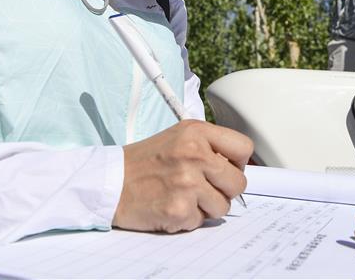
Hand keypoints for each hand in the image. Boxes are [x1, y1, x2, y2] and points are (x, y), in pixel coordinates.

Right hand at [114, 119, 252, 232]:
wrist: (110, 181)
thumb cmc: (144, 161)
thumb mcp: (178, 137)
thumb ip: (209, 146)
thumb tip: (237, 167)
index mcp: (196, 132)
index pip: (244, 147)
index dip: (239, 163)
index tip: (227, 168)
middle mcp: (194, 154)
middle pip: (239, 182)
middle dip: (225, 190)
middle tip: (204, 188)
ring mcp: (187, 183)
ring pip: (223, 206)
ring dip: (206, 206)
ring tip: (184, 196)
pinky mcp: (179, 208)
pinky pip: (201, 221)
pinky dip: (188, 218)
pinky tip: (171, 205)